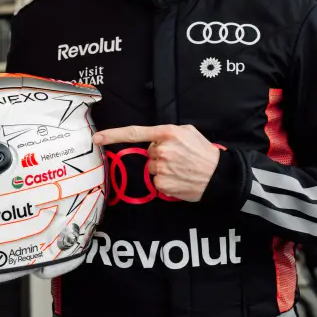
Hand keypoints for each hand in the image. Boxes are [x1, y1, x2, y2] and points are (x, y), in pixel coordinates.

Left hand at [93, 124, 220, 202]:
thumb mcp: (190, 132)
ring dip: (163, 169)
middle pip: (149, 153)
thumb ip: (169, 132)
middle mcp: (162, 150)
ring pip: (152, 168)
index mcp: (168, 133)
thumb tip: (154, 140)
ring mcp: (161, 168)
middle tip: (179, 158)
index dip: (113, 135)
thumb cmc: (204, 152)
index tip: (97, 138)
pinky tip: (180, 178)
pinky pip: (156, 181)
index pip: (135, 133)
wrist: (219, 176)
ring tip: (181, 169)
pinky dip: (166, 181)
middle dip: (159, 155)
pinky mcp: (162, 184)